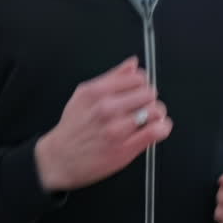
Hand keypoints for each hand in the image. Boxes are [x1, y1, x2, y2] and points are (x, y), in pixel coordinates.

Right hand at [35, 56, 171, 191]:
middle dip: (149, 99)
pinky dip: (162, 128)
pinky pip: (155, 132)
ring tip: (150, 118)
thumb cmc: (73, 128)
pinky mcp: (125, 148)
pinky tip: (157, 128)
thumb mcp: (83, 95)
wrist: (60, 159)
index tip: (140, 90)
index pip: (138, 78)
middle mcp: (107, 109)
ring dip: (157, 114)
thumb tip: (132, 64)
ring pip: (155, 111)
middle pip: (149, 93)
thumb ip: (111, 77)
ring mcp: (117, 129)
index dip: (142, 84)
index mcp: (97, 92)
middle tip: (144, 105)